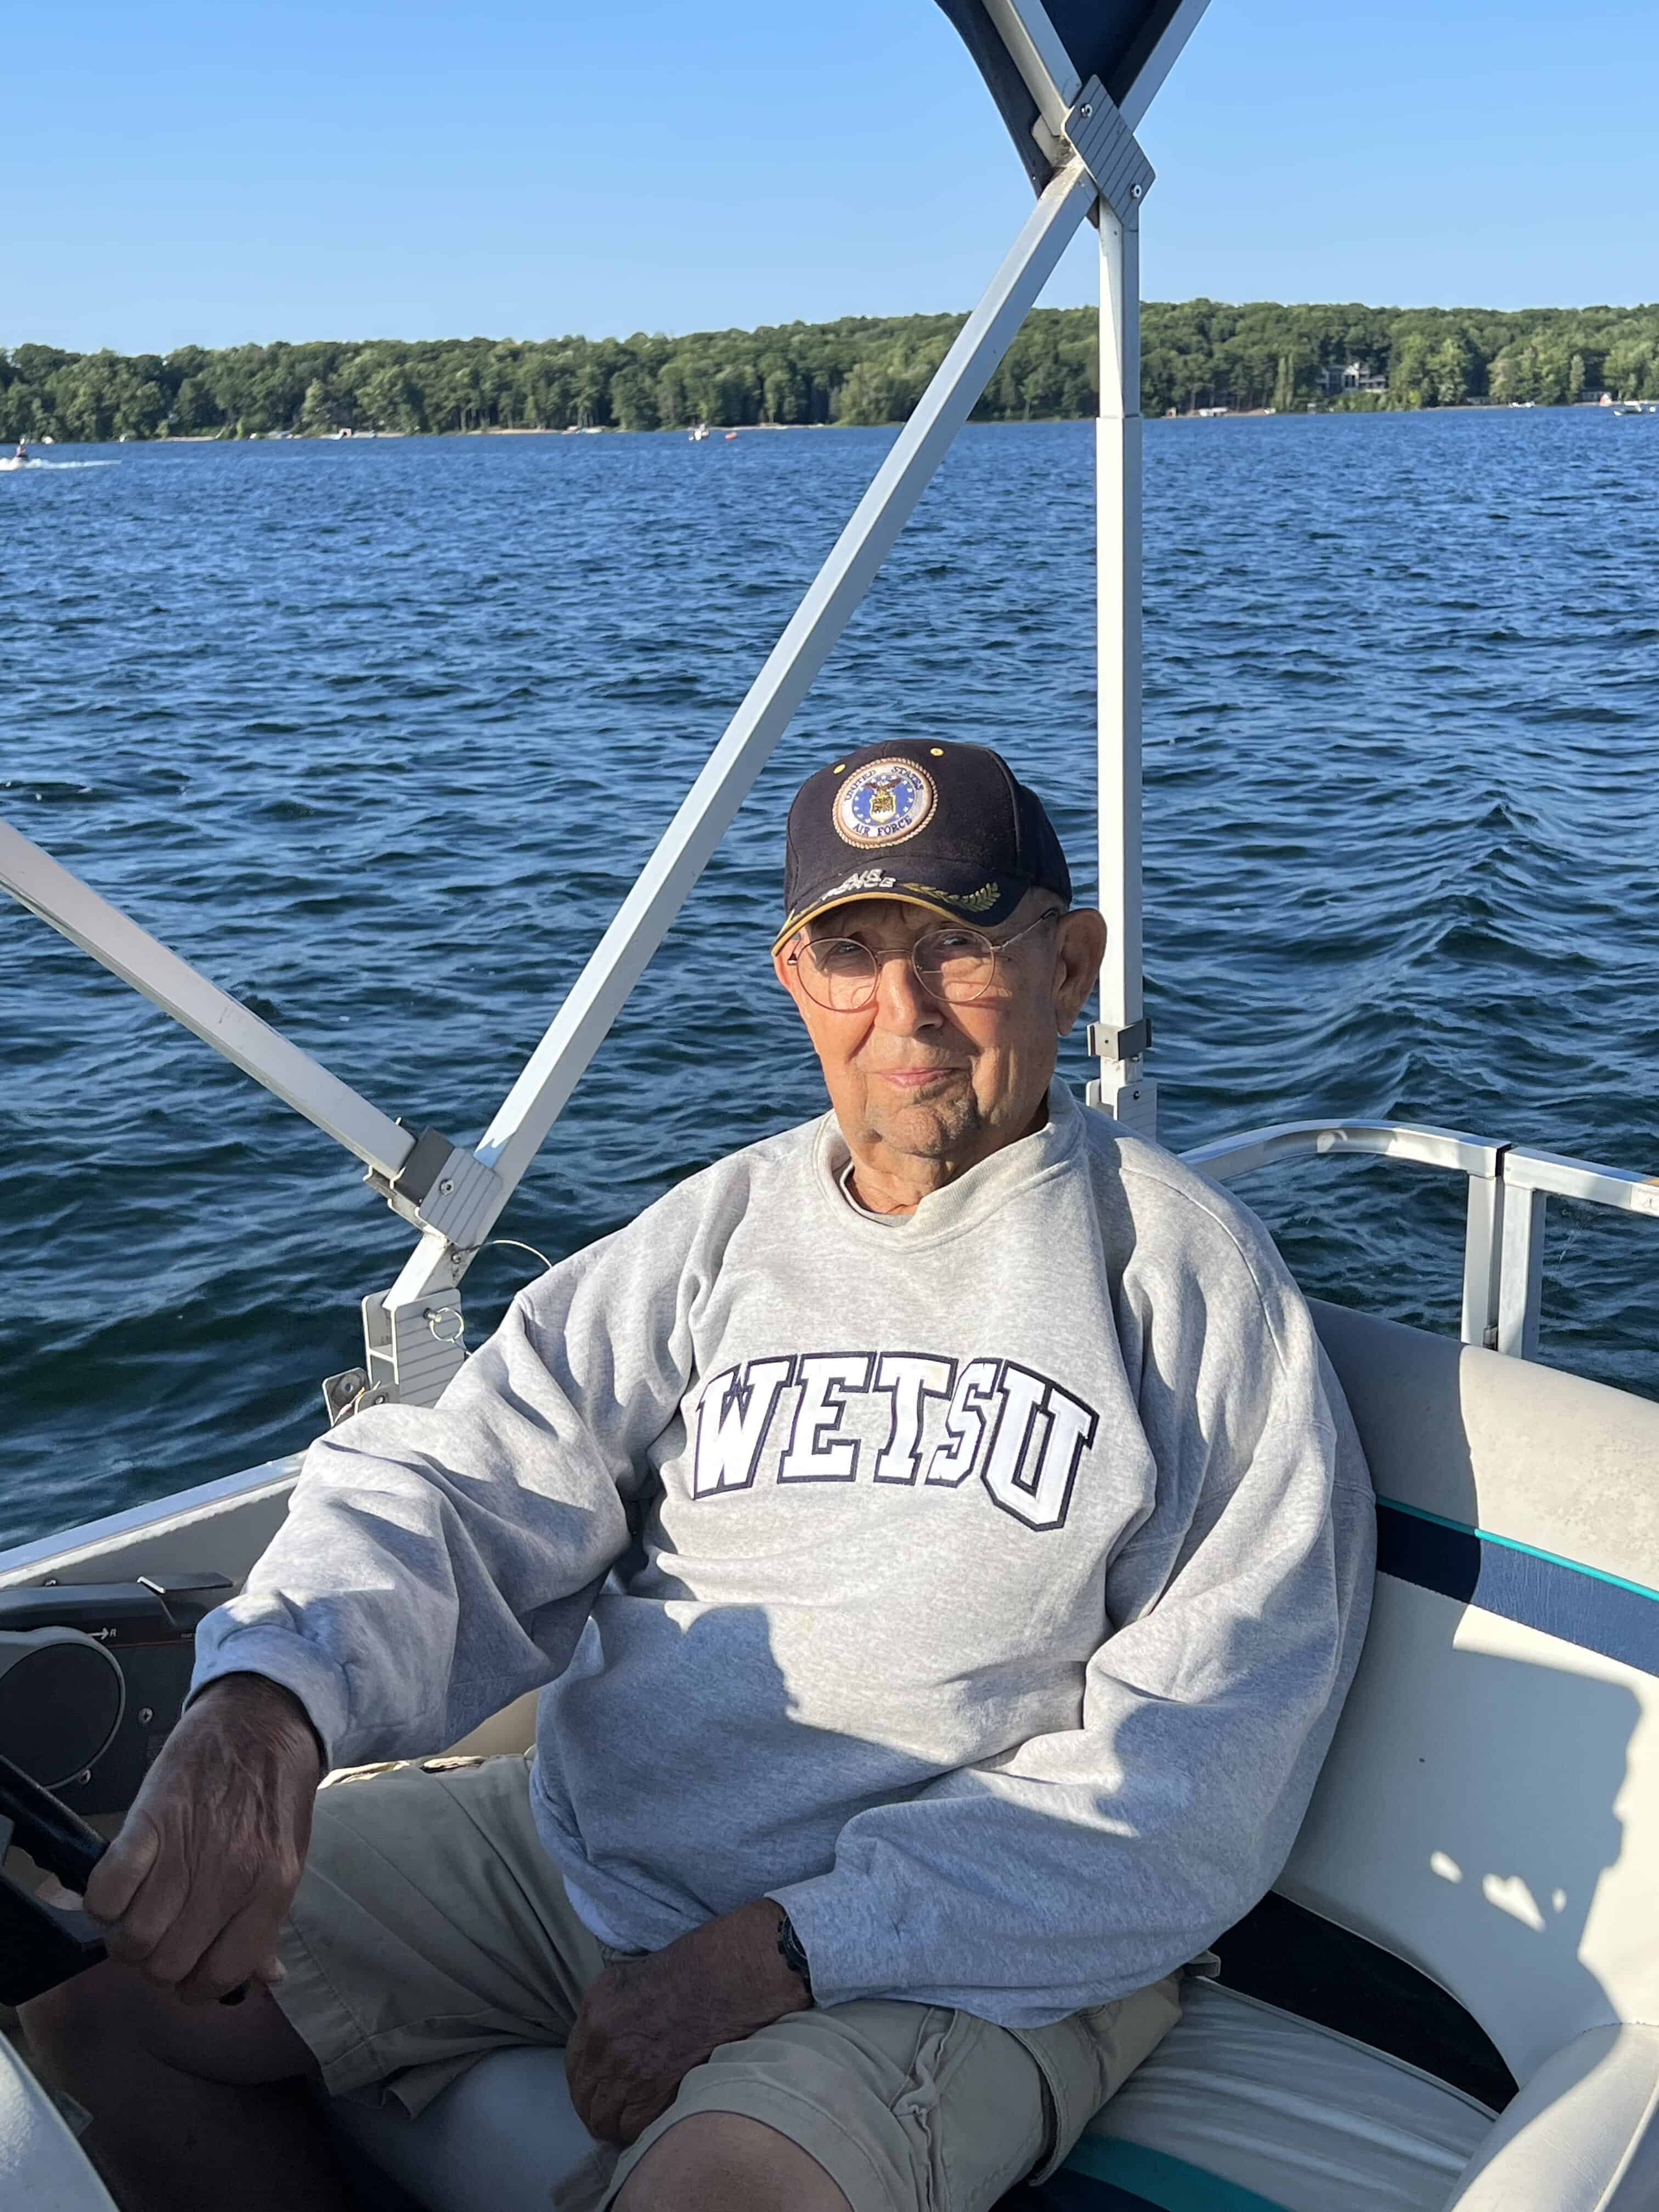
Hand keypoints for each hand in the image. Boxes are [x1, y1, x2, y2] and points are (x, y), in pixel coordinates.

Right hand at [82, 1672, 323, 2004]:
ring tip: (135, 1912)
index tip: (186, 1968)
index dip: (196, 1985)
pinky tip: (118, 1886)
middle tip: (158, 1935)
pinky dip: (103, 1901)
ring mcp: (188, 1849)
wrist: (262, 1719)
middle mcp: (230, 1877)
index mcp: (271, 1889)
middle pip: (168, 1965)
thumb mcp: (288, 1860)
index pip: (221, 1975)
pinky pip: (108, 1892)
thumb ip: (269, 1923)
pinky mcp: (149, 1820)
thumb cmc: (274, 1794)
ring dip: (124, 1937)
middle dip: (155, 1962)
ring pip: (134, 1939)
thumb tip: (268, 1978)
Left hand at [566, 1897, 810, 2143]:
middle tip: (608, 2113)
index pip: (572, 2068)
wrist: (720, 1981)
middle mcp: (604, 2044)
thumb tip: (590, 2044)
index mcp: (595, 2014)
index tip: (593, 2091)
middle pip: (584, 2100)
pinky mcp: (655, 2091)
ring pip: (604, 2120)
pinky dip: (636, 2129)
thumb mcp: (622, 1979)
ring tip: (625, 2122)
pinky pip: (632, 2127)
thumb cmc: (680, 1973)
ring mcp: (629, 2071)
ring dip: (612, 2124)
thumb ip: (598, 2014)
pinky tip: (646, 2121)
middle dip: (594, 2109)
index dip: (583, 2084)